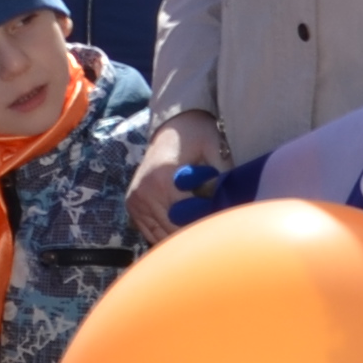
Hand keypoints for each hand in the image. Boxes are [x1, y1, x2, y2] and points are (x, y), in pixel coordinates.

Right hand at [130, 111, 224, 244]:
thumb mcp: (215, 149)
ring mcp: (136, 201)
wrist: (174, 125)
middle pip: (173, 231)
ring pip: (162, 236)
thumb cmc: (198, 135)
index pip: (187, 219)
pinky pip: (151, 232)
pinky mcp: (133, 205)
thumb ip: (223, 177)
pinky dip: (167, 234)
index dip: (207, 224)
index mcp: (163, 181)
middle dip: (196, 233)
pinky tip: (185, 231)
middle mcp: (145, 193)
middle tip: (215, 231)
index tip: (222, 224)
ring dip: (181, 237)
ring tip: (201, 231)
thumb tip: (230, 205)